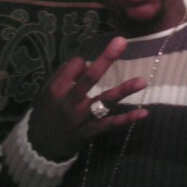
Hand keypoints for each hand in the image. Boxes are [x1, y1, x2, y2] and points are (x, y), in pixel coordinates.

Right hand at [27, 37, 147, 161]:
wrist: (42, 145)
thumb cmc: (47, 110)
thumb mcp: (46, 90)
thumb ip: (63, 74)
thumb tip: (86, 62)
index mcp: (58, 87)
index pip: (77, 64)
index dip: (83, 63)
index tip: (82, 69)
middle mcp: (71, 101)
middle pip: (90, 77)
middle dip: (106, 58)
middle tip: (121, 41)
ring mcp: (83, 118)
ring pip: (105, 101)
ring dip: (124, 90)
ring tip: (142, 81)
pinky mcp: (92, 131)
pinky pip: (111, 124)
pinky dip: (127, 119)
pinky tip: (144, 112)